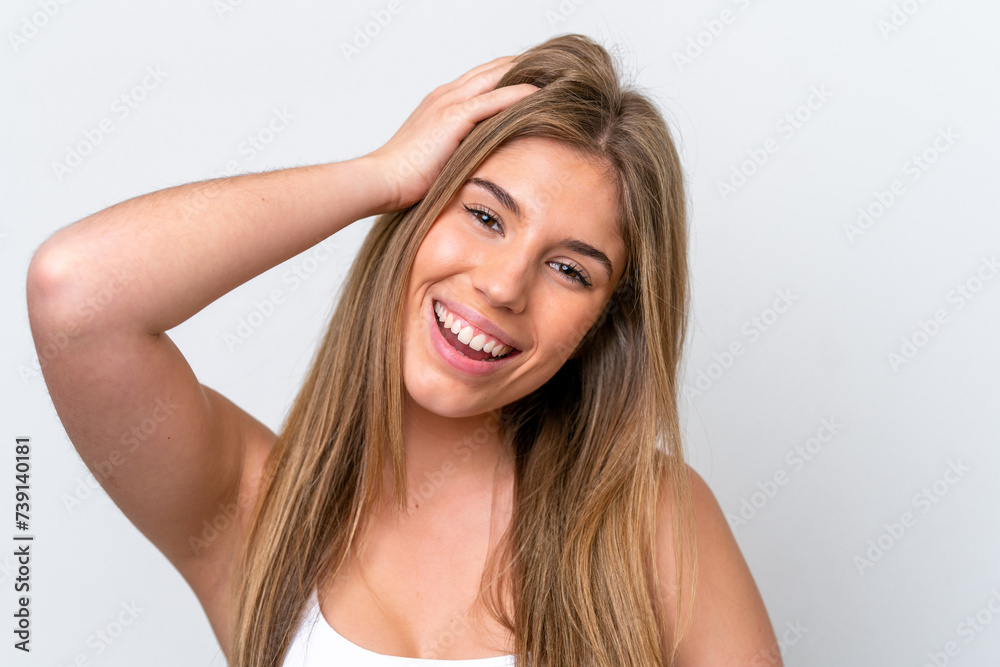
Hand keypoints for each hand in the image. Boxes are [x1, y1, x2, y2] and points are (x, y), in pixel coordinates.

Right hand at [367, 56, 538, 210]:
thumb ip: (460, 147)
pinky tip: (538, 94)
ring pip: (494, 78)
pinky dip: (516, 95)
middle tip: (553, 69)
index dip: (507, 74)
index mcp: (441, 102)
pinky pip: (492, 100)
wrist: (383, 180)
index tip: (534, 78)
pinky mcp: (452, 118)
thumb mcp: (440, 156)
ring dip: (525, 74)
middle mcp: (445, 96)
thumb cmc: (406, 177)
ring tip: (555, 76)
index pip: (481, 79)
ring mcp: (448, 103)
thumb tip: (483, 158)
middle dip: (521, 67)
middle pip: (491, 70)